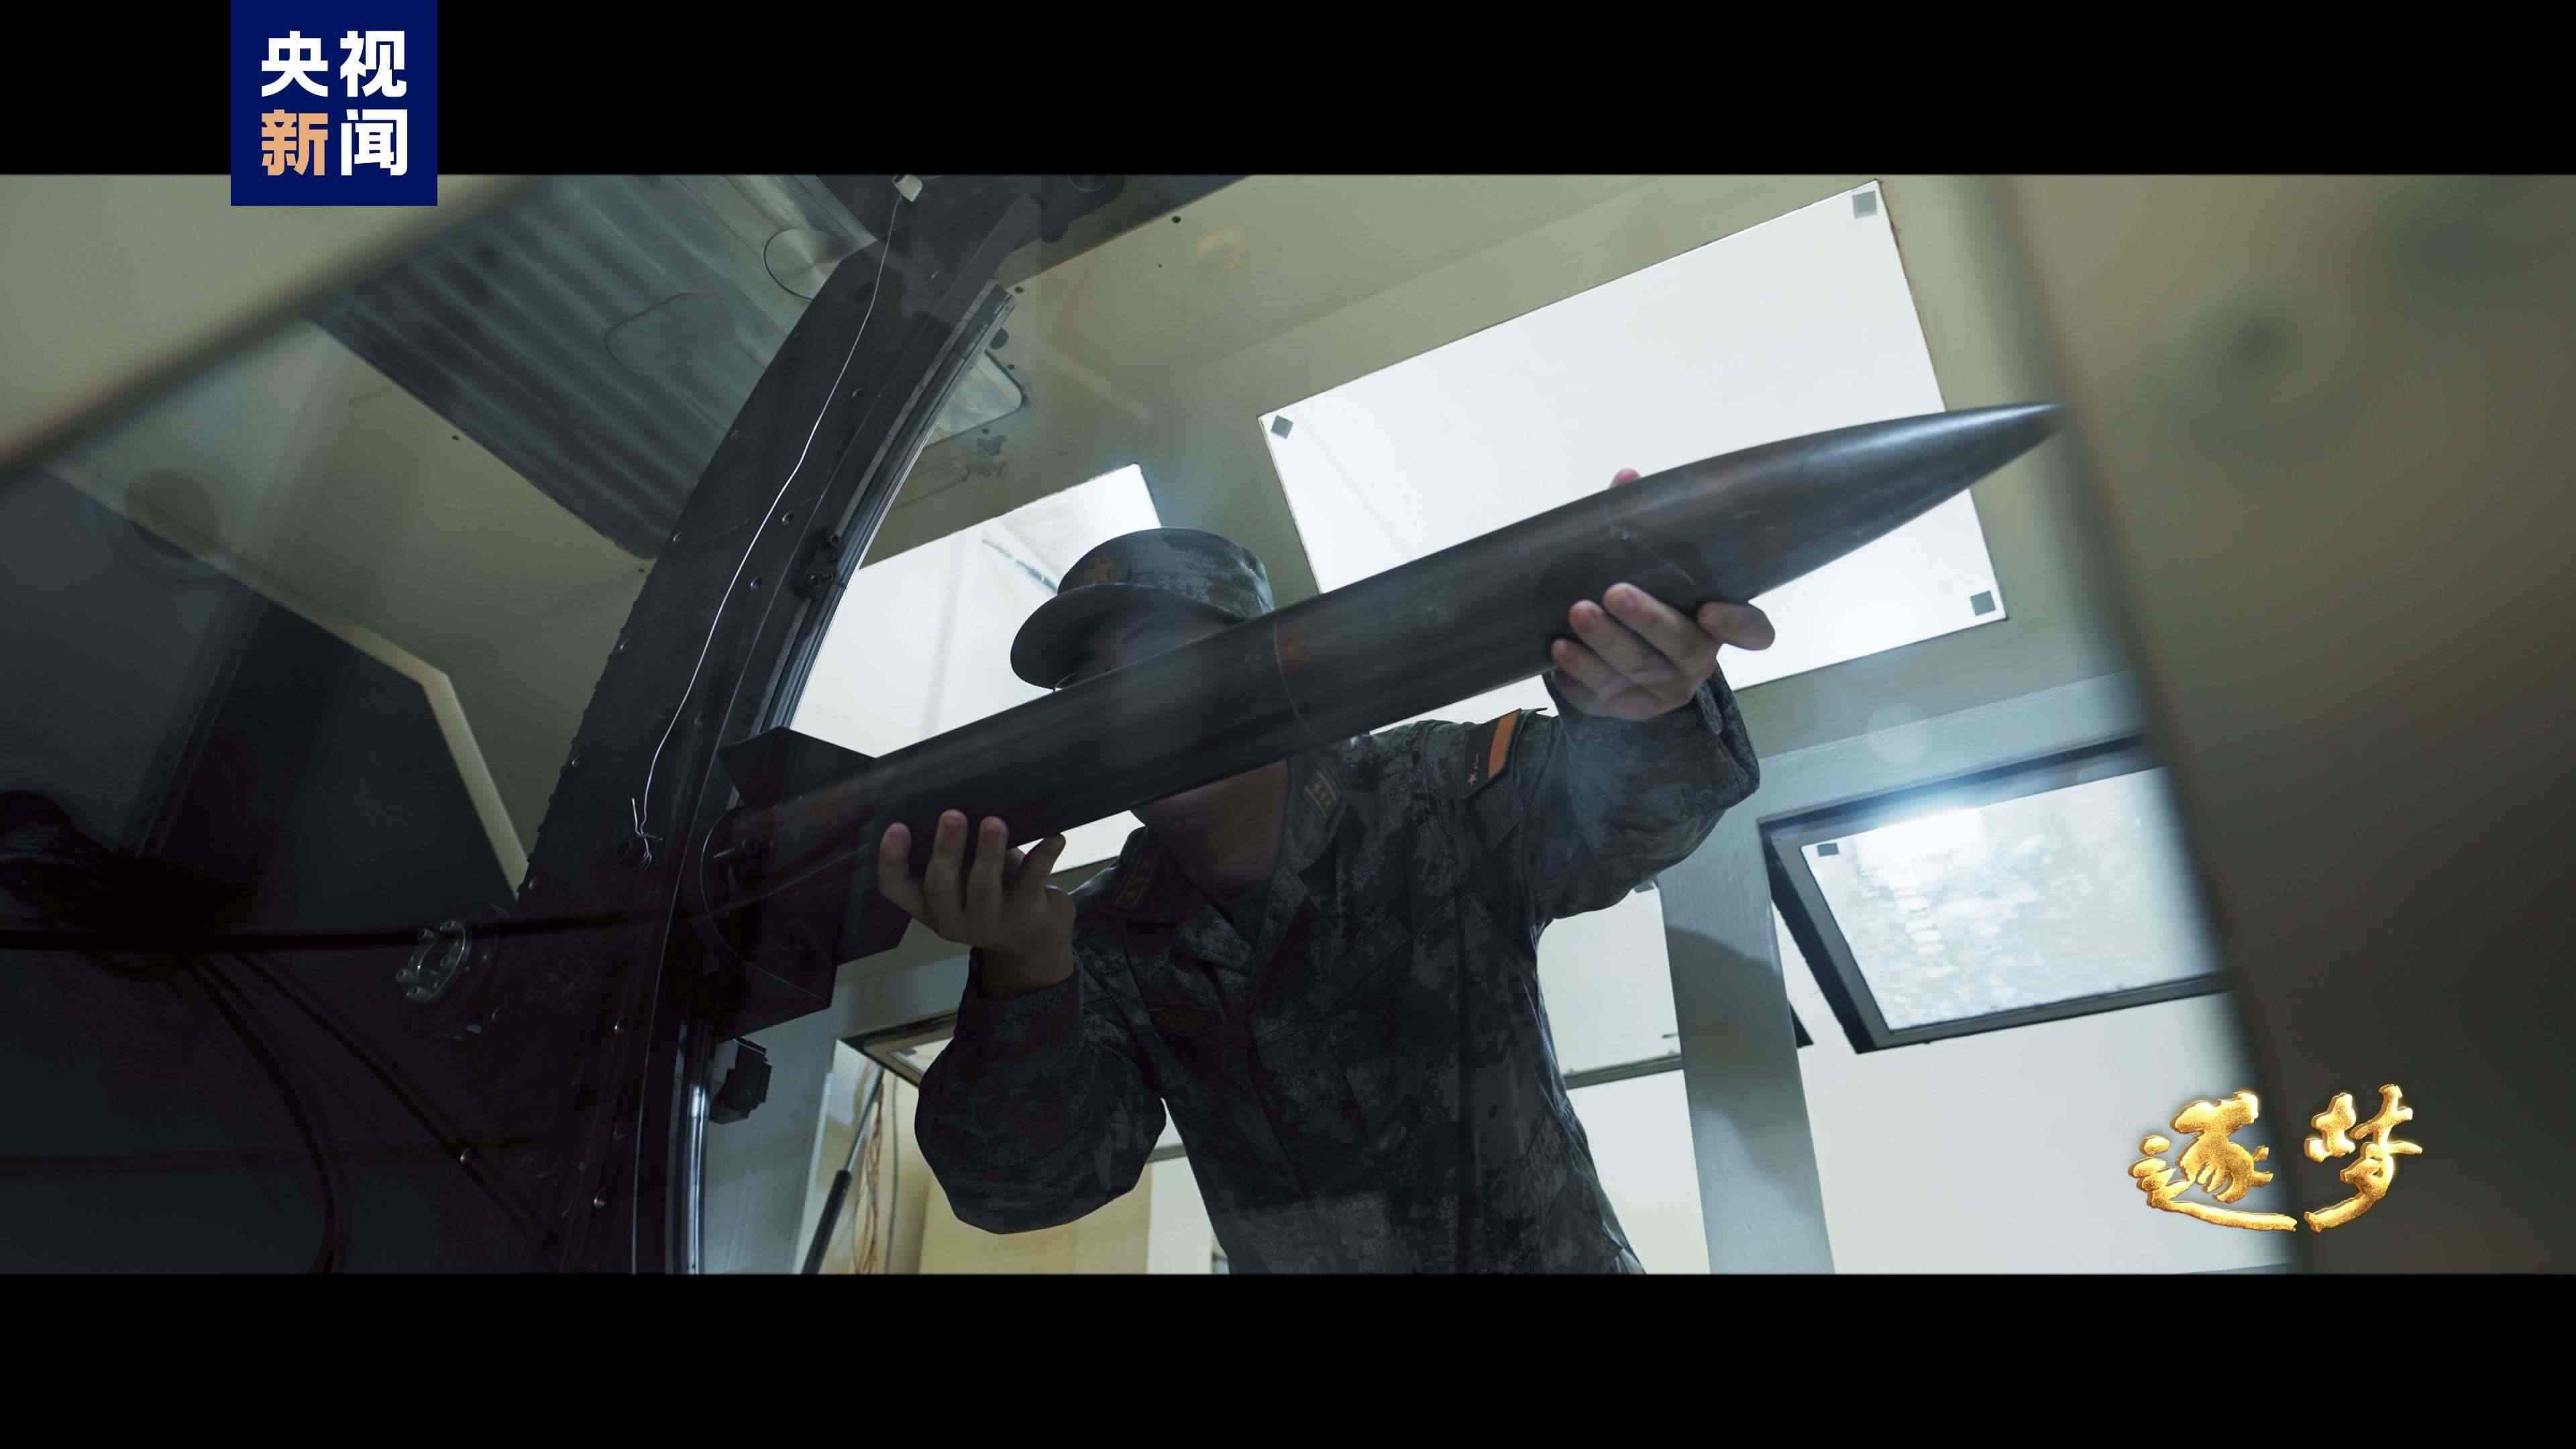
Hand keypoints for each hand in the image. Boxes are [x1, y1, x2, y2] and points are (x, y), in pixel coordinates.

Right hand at [879, 812, 1075, 992]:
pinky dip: (1043, 855)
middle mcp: (953, 919)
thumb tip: (954, 789)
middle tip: (951, 815)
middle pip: (941, 886)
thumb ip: (956, 848)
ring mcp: (991, 922)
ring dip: (989, 853)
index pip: (896, 887)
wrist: (1035, 939)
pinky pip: (1033, 882)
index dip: (891, 859)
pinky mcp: (1027, 916)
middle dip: (946, 850)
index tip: (896, 826)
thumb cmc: (992, 891)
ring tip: (994, 823)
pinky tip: (1055, 837)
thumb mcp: (965, 875)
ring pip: (984, 887)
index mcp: (928, 904)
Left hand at [1551, 468, 1777, 721]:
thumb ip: (1643, 528)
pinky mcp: (1625, 710)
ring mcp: (1662, 691)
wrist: (1620, 668)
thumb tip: (1626, 477)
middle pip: (1680, 647)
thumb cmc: (1645, 602)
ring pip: (1635, 672)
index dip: (1737, 624)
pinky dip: (1577, 674)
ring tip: (1575, 615)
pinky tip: (1558, 652)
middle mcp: (1697, 663)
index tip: (1710, 608)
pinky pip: (1601, 697)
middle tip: (1612, 594)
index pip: (1752, 632)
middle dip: (1646, 620)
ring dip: (1602, 644)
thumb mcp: (1649, 569)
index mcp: (1717, 625)